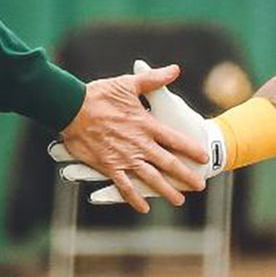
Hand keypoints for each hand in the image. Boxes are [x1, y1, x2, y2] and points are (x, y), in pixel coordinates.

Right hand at [48, 63, 209, 213]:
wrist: (71, 107)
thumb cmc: (99, 94)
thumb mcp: (129, 84)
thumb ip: (154, 80)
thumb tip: (175, 69)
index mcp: (146, 125)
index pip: (175, 140)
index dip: (191, 149)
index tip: (204, 157)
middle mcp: (139, 144)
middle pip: (168, 163)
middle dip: (185, 175)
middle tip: (200, 185)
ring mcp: (124, 157)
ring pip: (150, 178)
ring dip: (166, 190)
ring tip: (179, 200)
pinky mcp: (108, 166)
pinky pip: (124, 186)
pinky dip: (134, 197)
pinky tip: (143, 207)